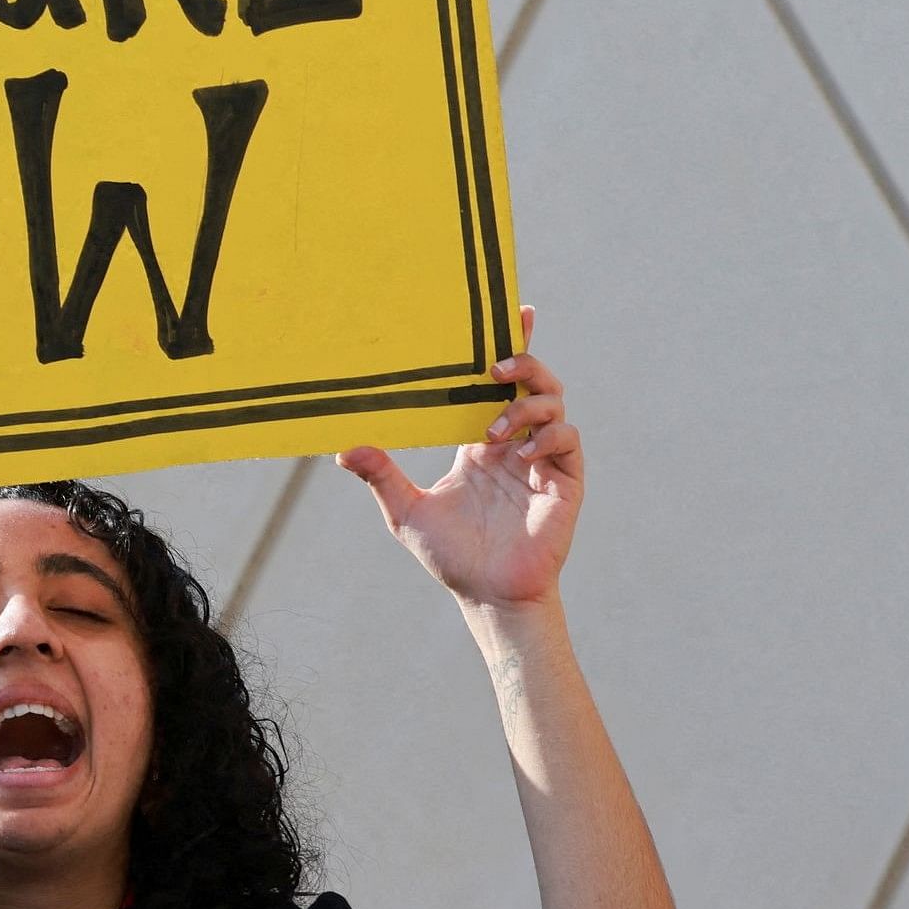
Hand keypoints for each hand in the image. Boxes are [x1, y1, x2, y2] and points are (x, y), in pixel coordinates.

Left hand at [337, 314, 580, 611]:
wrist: (488, 597)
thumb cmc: (450, 556)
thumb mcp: (407, 512)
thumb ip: (381, 476)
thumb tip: (343, 448)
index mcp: (481, 441)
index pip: (499, 382)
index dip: (509, 344)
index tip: (511, 311)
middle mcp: (515, 442)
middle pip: (532, 381)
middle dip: (522, 361)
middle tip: (494, 366)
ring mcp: (542, 460)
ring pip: (552, 404)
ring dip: (524, 406)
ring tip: (493, 430)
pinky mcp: (564, 482)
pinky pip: (566, 442)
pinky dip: (546, 438)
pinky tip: (519, 456)